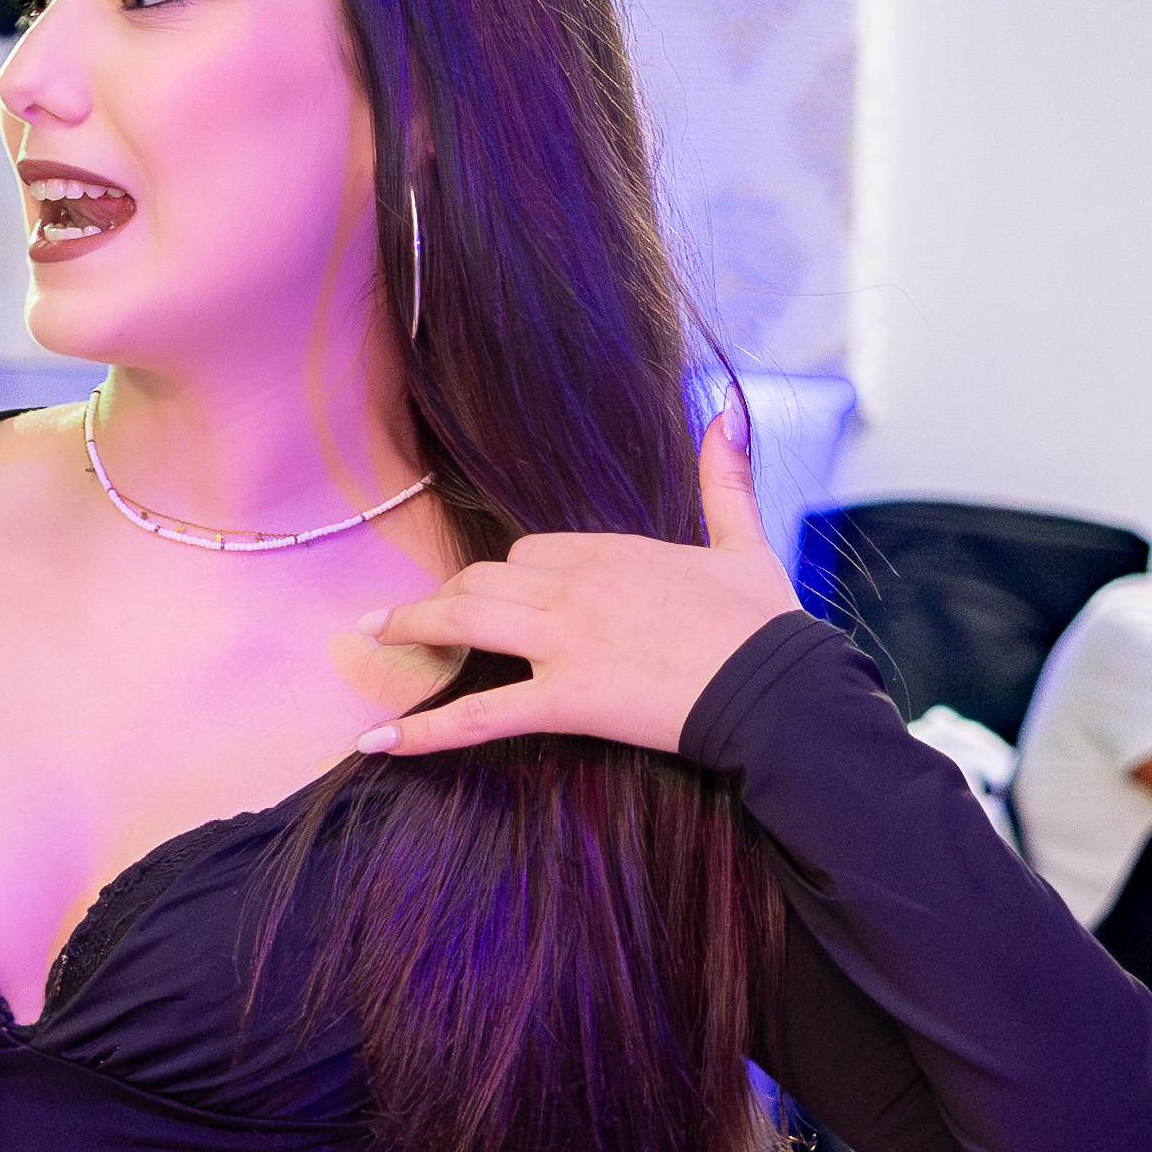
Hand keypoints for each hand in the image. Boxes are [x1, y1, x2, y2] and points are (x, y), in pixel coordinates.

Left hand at [354, 409, 793, 760]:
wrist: (780, 688)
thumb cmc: (765, 625)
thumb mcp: (745, 542)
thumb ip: (725, 480)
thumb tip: (727, 412)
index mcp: (610, 551)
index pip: (530, 552)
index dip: (505, 577)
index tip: (489, 595)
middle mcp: (575, 586)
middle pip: (483, 581)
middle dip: (444, 600)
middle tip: (403, 619)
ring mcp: (564, 640)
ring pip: (465, 620)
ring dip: (412, 629)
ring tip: (372, 641)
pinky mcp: (565, 697)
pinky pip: (478, 713)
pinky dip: (422, 729)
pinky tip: (376, 739)